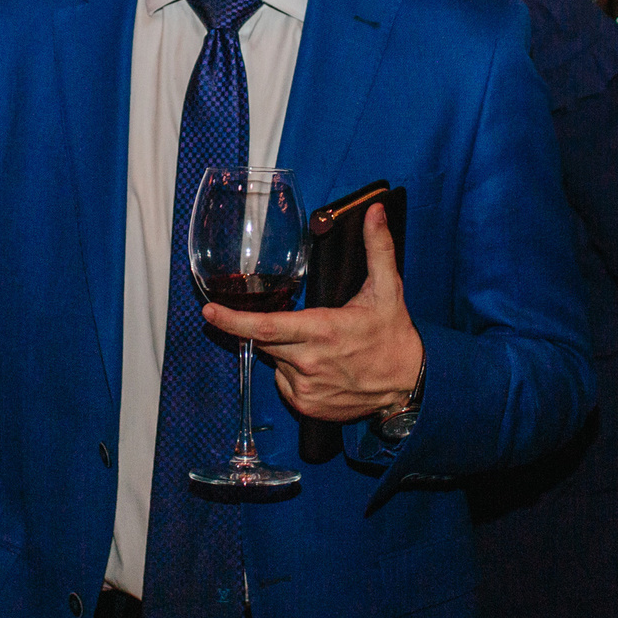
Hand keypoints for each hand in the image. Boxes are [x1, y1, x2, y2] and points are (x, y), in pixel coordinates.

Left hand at [203, 204, 424, 422]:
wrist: (408, 385)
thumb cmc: (394, 336)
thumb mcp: (389, 289)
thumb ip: (377, 247)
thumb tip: (374, 211)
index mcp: (322, 331)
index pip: (265, 327)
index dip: (233, 319)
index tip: (209, 311)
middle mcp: (309, 362)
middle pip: (265, 341)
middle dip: (270, 328)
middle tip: (300, 323)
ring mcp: (306, 388)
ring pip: (275, 361)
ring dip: (287, 350)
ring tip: (323, 347)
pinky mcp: (307, 406)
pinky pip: (283, 383)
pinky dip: (293, 371)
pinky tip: (321, 366)